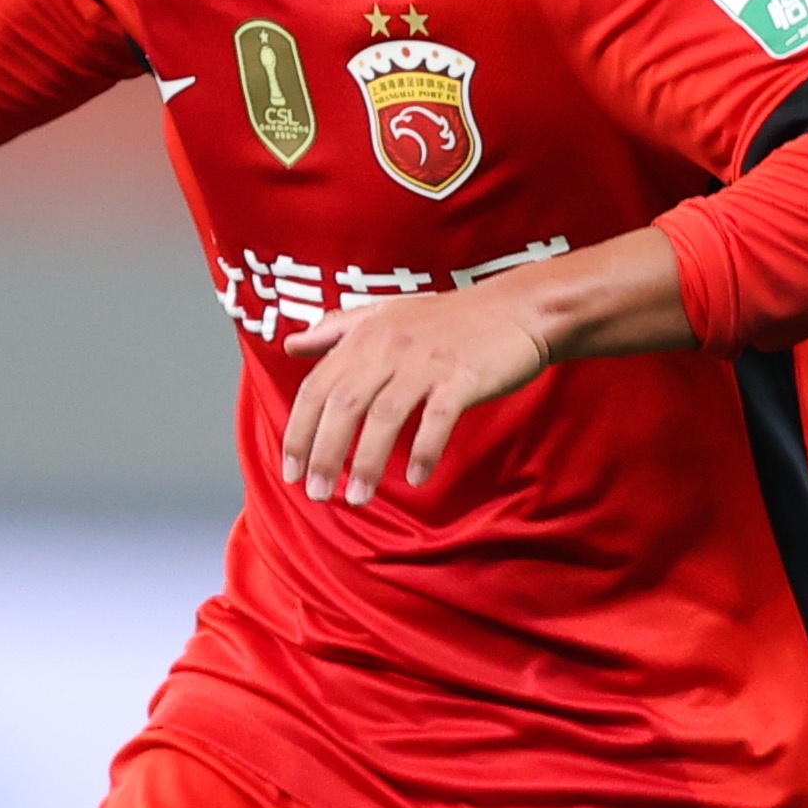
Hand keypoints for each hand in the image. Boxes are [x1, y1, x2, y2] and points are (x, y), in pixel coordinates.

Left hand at [278, 279, 554, 504]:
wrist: (517, 308)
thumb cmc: (450, 319)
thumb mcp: (385, 313)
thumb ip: (336, 330)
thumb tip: (290, 344)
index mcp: (366, 336)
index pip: (317, 387)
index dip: (298, 431)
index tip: (289, 471)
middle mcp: (390, 346)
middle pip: (344, 404)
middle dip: (324, 453)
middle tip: (316, 493)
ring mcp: (427, 361)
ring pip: (385, 416)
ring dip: (367, 462)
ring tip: (357, 499)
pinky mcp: (464, 377)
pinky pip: (438, 419)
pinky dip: (424, 450)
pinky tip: (415, 478)